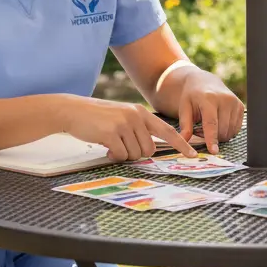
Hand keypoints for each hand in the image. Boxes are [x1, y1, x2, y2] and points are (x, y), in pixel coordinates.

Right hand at [61, 97, 196, 161]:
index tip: (193, 155)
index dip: (181, 144)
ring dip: (123, 154)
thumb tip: (150, 150)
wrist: (74, 111)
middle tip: (122, 146)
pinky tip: (104, 146)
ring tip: (111, 143)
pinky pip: (120, 155)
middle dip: (137, 154)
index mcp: (141, 112)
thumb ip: (138, 129)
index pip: (167, 130)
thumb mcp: (123, 117)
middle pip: (149, 149)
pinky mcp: (111, 133)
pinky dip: (113, 155)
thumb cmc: (99, 118)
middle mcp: (136, 116)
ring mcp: (124, 124)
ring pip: (135, 154)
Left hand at [172, 68, 244, 153]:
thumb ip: (185, 126)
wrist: (205, 81)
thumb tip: (183, 142)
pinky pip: (236, 129)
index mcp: (209, 99)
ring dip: (219, 135)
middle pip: (222, 130)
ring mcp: (235, 102)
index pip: (212, 123)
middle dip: (212, 137)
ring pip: (230, 131)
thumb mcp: (184, 108)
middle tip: (200, 130)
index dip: (212, 138)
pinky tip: (218, 124)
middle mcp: (225, 99)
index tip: (213, 151)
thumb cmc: (192, 96)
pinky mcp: (241, 107)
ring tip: (208, 126)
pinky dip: (227, 131)